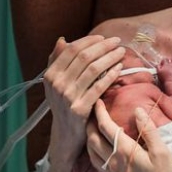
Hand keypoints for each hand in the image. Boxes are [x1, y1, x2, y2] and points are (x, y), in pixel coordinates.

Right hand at [43, 36, 125, 164]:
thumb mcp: (55, 83)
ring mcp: (68, 97)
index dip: (89, 41)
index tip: (103, 37)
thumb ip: (57, 61)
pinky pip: (99, 86)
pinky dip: (110, 74)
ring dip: (110, 57)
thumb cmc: (63, 104)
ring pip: (93, 69)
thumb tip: (62, 40)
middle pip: (84, 57)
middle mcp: (57, 84)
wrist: (65, 134)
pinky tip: (119, 68)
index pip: (71, 50)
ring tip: (121, 52)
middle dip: (103, 46)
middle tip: (117, 41)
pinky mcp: (80, 109)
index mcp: (50, 75)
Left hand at [87, 100, 171, 171]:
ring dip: (89, 137)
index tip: (98, 100)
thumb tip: (137, 111)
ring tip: (92, 127)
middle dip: (90, 122)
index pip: (105, 127)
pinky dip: (92, 151)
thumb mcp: (162, 153)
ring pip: (91, 151)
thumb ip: (149, 130)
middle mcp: (112, 162)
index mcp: (123, 152)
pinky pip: (96, 163)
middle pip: (92, 138)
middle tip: (92, 111)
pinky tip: (98, 149)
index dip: (100, 112)